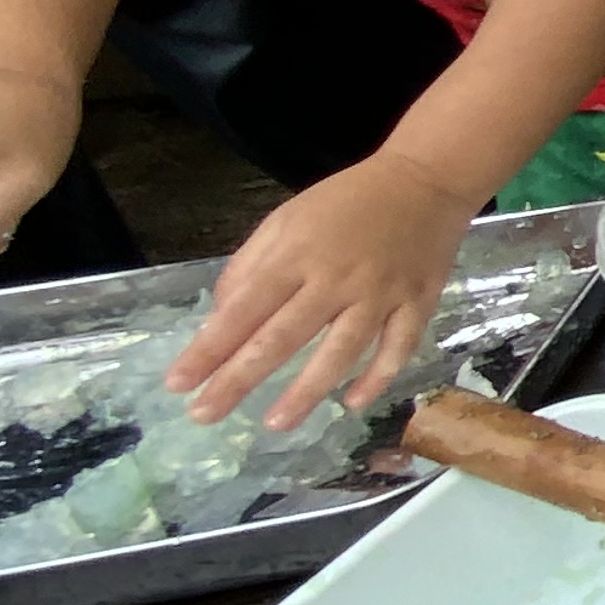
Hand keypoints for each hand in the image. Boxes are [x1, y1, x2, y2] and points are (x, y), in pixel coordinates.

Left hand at [170, 151, 480, 428]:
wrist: (425, 180)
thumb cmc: (346, 201)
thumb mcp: (286, 219)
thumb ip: (251, 265)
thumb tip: (223, 317)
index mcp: (297, 254)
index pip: (244, 309)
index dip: (209, 348)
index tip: (178, 383)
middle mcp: (335, 278)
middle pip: (282, 336)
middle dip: (239, 378)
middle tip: (205, 414)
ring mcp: (380, 293)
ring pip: (340, 350)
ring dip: (307, 390)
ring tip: (275, 424)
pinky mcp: (418, 302)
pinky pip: (398, 347)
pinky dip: (378, 377)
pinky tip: (354, 403)